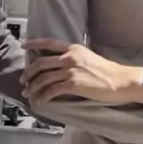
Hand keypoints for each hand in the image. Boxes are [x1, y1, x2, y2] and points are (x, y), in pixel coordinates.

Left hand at [22, 39, 142, 104]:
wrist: (119, 80)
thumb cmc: (107, 70)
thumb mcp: (88, 57)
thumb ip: (73, 57)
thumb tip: (59, 63)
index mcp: (73, 48)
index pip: (49, 42)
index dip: (34, 43)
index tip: (24, 46)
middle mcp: (69, 57)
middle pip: (41, 63)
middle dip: (28, 72)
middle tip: (23, 80)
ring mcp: (70, 70)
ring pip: (43, 78)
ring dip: (33, 86)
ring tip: (28, 93)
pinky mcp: (72, 84)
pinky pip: (52, 90)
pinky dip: (43, 96)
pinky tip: (41, 101)